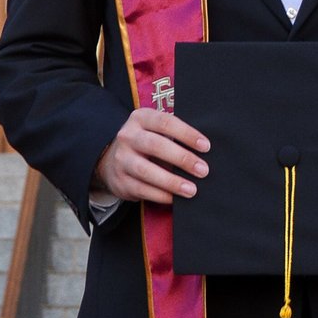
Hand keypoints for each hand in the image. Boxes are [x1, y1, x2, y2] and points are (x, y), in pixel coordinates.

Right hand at [91, 103, 211, 207]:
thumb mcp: (154, 129)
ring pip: (146, 171)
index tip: (206, 146)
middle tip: (203, 170)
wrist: (111, 160)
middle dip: (182, 158)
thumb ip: (173, 134)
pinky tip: (175, 198)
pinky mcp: (120, 181)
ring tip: (192, 190)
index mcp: (140, 118)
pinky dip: (161, 195)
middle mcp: (128, 136)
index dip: (187, 134)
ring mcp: (121, 159)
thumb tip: (204, 149)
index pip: (165, 122)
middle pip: (155, 146)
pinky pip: (142, 189)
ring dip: (172, 182)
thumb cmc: (145, 142)